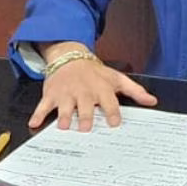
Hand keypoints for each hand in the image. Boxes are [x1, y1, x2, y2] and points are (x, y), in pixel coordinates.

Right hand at [29, 43, 156, 131]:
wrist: (70, 57)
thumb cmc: (95, 73)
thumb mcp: (116, 78)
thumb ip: (135, 91)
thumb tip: (152, 101)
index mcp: (101, 89)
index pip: (109, 102)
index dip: (112, 112)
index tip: (114, 123)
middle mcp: (83, 92)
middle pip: (85, 106)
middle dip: (85, 116)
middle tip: (86, 128)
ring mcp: (66, 94)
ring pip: (65, 107)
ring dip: (64, 117)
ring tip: (64, 127)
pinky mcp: (51, 95)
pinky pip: (43, 105)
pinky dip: (38, 114)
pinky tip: (33, 124)